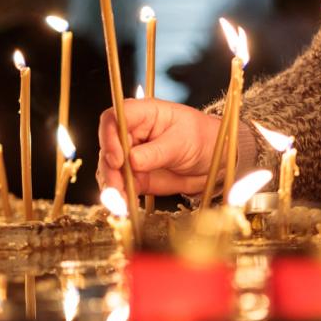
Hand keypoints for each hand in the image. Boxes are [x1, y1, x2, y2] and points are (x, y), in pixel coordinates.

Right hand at [98, 100, 221, 196]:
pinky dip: (119, 196)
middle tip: (116, 188)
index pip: (114, 119)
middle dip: (109, 169)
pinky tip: (125, 206)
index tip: (117, 159)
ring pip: (108, 169)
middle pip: (107, 147)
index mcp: (143, 114)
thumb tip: (132, 161)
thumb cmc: (202, 139)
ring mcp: (130, 155)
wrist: (214, 161)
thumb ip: (157, 152)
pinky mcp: (133, 176)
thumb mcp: (183, 142)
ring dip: (111, 186)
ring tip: (120, 202)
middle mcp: (131, 133)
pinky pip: (119, 185)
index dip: (109, 137)